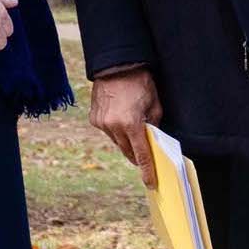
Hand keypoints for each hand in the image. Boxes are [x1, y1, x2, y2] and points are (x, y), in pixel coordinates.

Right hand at [89, 67, 164, 184]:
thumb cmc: (140, 83)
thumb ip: (153, 125)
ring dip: (125, 140)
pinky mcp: (94, 118)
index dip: (147, 170)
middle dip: (136, 155)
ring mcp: (102, 123)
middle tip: (144, 156)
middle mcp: (114, 127)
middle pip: (127, 151)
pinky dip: (115, 129)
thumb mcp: (155, 105)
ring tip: (132, 128)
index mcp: (131, 125)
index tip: (150, 182)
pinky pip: (107, 131)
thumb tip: (151, 139)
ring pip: (116, 142)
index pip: (142, 154)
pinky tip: (120, 117)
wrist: (117, 65)